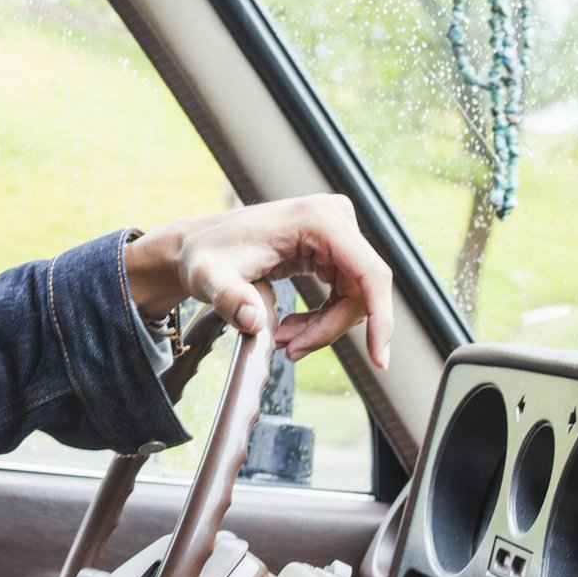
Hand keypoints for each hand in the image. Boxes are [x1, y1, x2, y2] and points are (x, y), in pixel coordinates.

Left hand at [124, 194, 392, 368]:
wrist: (197, 247)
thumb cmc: (204, 256)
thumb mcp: (209, 279)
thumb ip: (229, 299)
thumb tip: (253, 322)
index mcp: (317, 219)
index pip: (370, 274)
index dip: (380, 318)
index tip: (379, 358)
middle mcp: (333, 218)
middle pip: (362, 291)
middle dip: (330, 329)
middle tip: (290, 351)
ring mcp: (334, 231)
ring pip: (354, 296)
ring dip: (323, 327)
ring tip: (283, 341)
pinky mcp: (330, 247)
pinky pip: (343, 292)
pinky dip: (321, 318)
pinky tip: (292, 328)